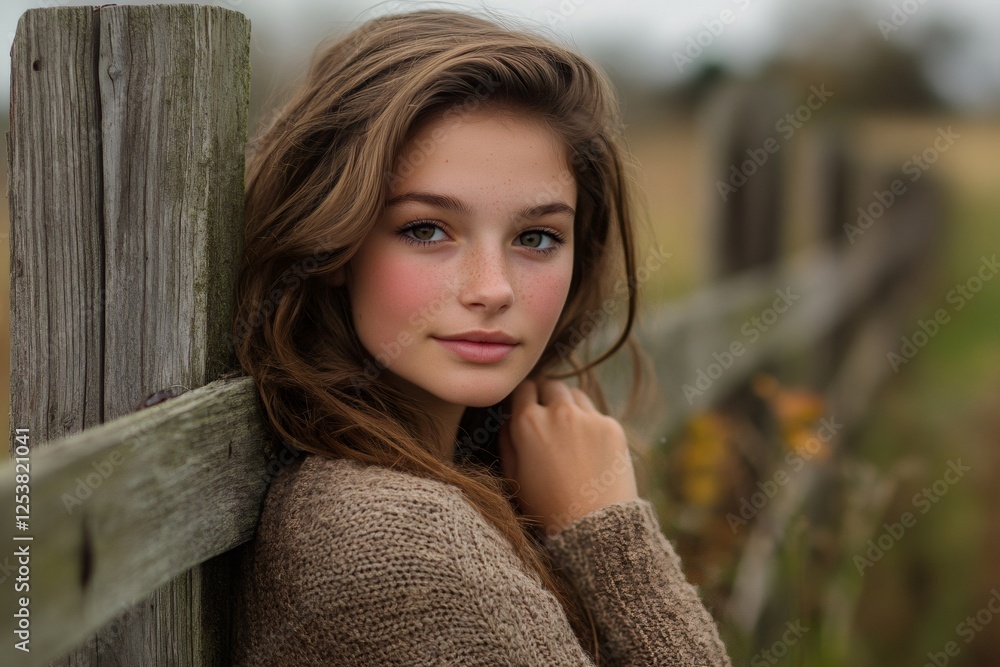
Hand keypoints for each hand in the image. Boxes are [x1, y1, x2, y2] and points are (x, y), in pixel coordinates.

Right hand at [498, 376, 638, 537]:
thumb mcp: (514, 477)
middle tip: (547, 416)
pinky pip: (596, 414)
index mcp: (528, 423)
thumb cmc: (547, 507)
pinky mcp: (612, 427)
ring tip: (568, 432)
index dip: (523, 396)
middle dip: (546, 395)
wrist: (594, 527)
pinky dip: (590, 424)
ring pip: (575, 395)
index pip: (523, 388)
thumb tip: (508, 418)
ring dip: (568, 405)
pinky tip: (588, 448)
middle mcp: (558, 412)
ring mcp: (588, 417)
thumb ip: (507, 441)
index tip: (526, 406)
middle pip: (550, 385)